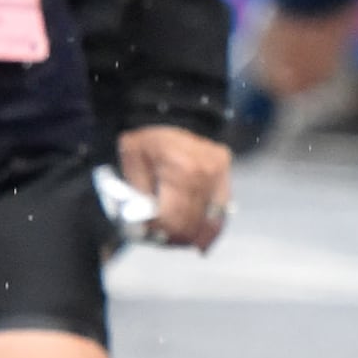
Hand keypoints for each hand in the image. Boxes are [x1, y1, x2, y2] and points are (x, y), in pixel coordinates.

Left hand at [117, 123, 230, 248]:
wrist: (173, 114)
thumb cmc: (148, 140)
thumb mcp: (132, 160)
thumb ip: (137, 194)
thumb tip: (145, 227)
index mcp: (180, 168)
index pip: (172, 219)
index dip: (158, 232)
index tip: (146, 234)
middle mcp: (205, 172)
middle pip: (191, 224)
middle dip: (172, 238)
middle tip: (159, 239)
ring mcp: (219, 173)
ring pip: (209, 223)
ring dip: (191, 237)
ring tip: (175, 240)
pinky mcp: (225, 174)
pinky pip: (221, 212)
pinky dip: (211, 230)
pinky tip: (200, 244)